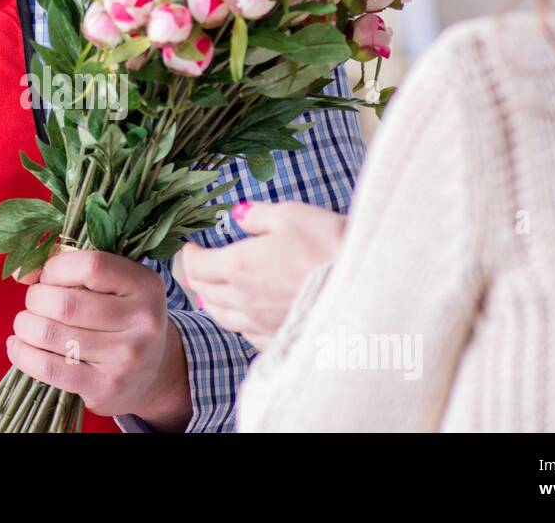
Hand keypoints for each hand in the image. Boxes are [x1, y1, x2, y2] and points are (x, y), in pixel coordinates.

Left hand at [7, 250, 191, 430]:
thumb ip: (70, 267)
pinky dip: (23, 354)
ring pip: (51, 333)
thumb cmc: (121, 317)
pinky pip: (48, 368)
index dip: (56, 268)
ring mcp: (125, 358)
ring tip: (27, 324)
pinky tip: (18, 346)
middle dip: (35, 299)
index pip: (91, 266)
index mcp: (146, 285)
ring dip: (26, 326)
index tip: (48, 277)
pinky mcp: (105, 387)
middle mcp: (142, 321)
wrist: (153, 374)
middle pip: (65, 304)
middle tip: (35, 303)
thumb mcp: (113, 285)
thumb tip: (22, 272)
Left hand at [180, 201, 344, 349]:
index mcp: (238, 267)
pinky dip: (238, 322)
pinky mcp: (280, 339)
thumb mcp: (290, 215)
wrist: (366, 288)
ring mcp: (260, 324)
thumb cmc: (328, 246)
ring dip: (212, 302)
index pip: (196, 266)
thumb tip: (236, 215)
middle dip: (196, 277)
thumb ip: (256, 216)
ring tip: (212, 292)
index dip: (188, 255)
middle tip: (197, 266)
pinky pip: (247, 334)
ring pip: (222, 317)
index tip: (190, 246)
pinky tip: (245, 316)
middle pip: (204, 292)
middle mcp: (243, 300)